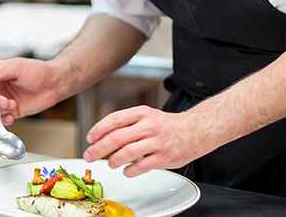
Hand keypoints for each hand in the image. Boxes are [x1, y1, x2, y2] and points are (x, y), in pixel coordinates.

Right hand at [0, 58, 65, 125]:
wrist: (55, 83)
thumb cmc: (38, 71)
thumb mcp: (17, 67)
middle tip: (5, 101)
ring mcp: (5, 99)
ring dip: (0, 110)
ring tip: (12, 105)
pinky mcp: (13, 110)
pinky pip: (2, 118)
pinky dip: (4, 119)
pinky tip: (12, 116)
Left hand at [83, 106, 219, 176]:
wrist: (196, 130)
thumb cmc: (167, 125)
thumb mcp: (147, 116)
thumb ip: (127, 124)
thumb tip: (103, 137)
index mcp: (142, 113)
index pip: (114, 120)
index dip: (98, 130)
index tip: (89, 139)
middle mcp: (149, 126)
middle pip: (116, 138)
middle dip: (99, 149)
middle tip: (90, 156)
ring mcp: (157, 142)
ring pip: (127, 152)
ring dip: (113, 160)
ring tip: (110, 164)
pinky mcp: (164, 157)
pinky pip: (141, 166)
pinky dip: (130, 170)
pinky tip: (127, 171)